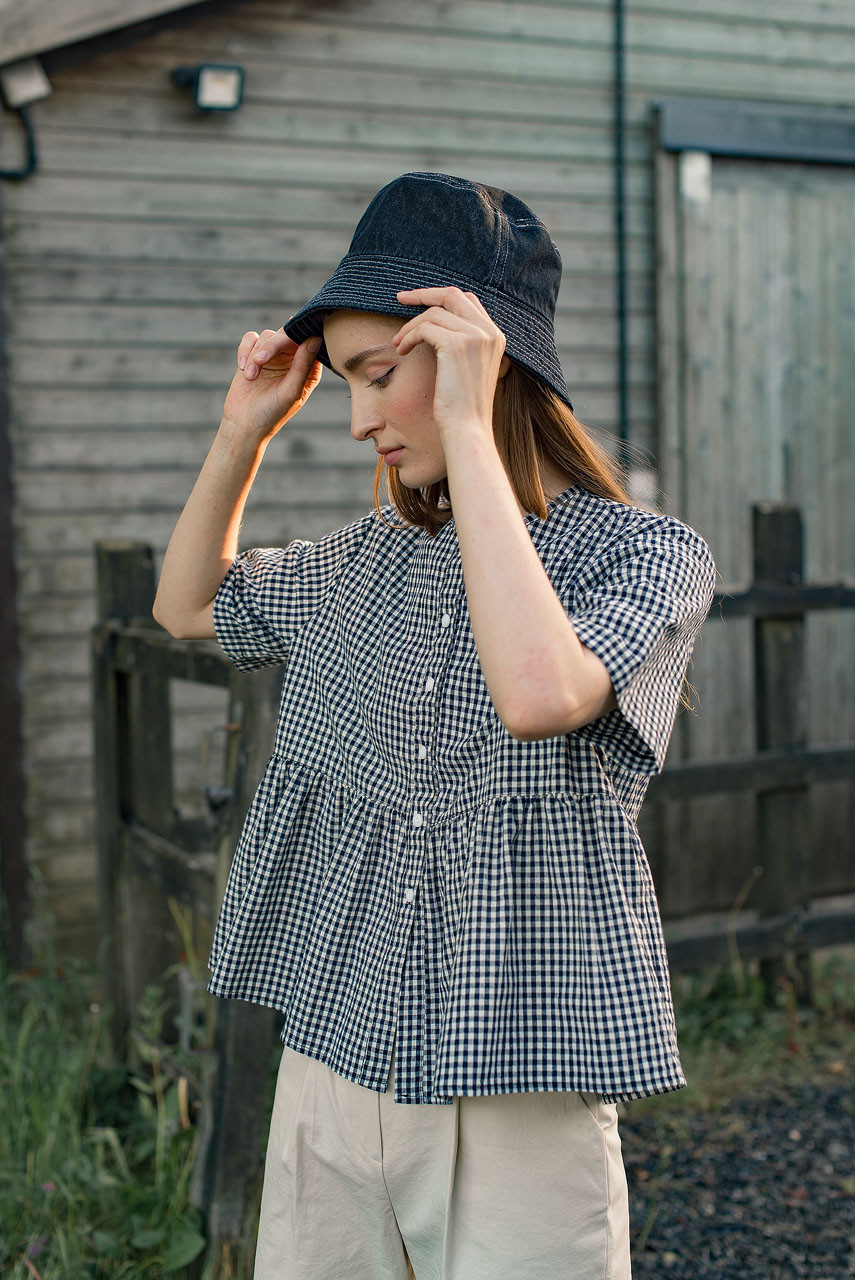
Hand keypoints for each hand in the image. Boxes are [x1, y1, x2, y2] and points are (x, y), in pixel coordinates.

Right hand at [222, 326, 321, 441]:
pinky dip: (244, 351)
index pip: (309, 342)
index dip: (300, 335)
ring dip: (255, 355)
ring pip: (267, 336)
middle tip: (260, 360)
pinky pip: (251, 338)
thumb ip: (303, 366)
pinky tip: (243, 369)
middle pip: (286, 334)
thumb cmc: (271, 413)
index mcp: (308, 369)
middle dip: (272, 346)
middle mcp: (293, 359)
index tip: (290, 340)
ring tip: (250, 377)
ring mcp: (274, 356)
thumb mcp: (290, 392)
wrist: (243, 424)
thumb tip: (315, 339)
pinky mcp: (254, 354)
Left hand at [392, 287, 506, 438]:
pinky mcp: (456, 345)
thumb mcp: (468, 367)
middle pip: (451, 294)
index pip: (467, 300)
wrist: (467, 428)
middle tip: (400, 298)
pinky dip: (408, 337)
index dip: (440, 296)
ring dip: (410, 326)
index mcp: (494, 335)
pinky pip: (424, 328)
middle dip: (423, 294)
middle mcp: (488, 331)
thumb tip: (435, 322)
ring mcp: (475, 336)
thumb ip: (462, 342)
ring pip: (433, 313)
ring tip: (398, 343)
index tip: (418, 300)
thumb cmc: (462, 405)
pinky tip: (402, 351)